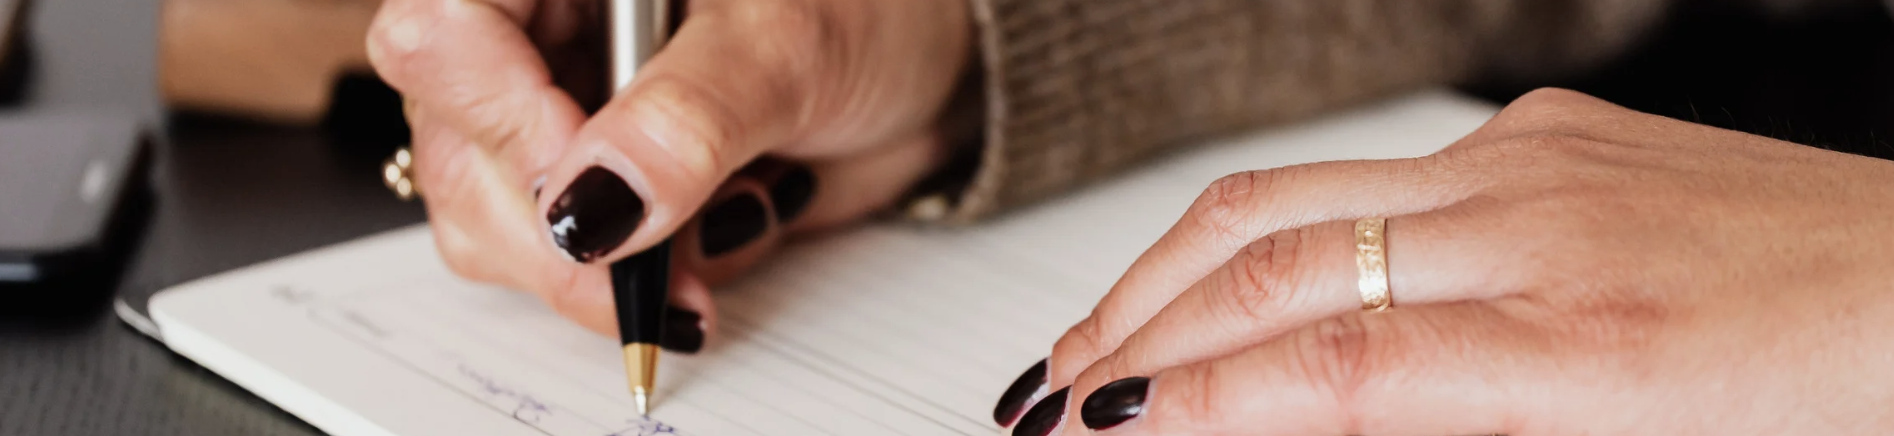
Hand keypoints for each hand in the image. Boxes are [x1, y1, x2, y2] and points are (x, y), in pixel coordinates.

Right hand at [366, 0, 971, 342]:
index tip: (594, 189)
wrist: (926, 71)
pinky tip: (719, 235)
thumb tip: (595, 205)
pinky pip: (561, 259)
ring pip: (492, 219)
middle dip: (561, 230)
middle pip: (458, 147)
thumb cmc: (871, 11)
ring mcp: (553, 110)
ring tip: (720, 233)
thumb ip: (687, 120)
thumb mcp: (788, 47)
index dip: (502, 121)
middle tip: (655, 261)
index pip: (445, 33)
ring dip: (603, 266)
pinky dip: (637, 276)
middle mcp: (537, 31)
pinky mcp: (590, 184)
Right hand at [993, 89, 1893, 434]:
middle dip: (1132, 337)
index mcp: (1592, 349)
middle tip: (1045, 406)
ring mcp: (1536, 161)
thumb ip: (1463, 429)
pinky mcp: (1543, 129)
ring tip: (1088, 340)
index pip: (1329, 370)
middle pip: (1274, 266)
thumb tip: (1306, 416)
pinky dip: (1255, 231)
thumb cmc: (1831, 391)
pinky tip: (1211, 273)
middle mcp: (1545, 225)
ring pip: (1289, 199)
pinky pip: (1360, 174)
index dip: (1191, 408)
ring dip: (1162, 274)